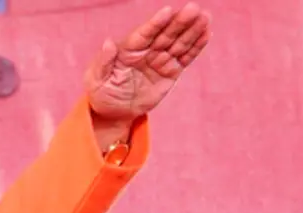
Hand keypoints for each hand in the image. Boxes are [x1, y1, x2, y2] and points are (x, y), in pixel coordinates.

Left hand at [85, 3, 211, 122]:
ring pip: (179, 43)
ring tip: (205, 18)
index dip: (156, 23)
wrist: (114, 113)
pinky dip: (196, 47)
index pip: (144, 33)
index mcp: (128, 49)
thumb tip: (108, 43)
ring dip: (192, 31)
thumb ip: (103, 61)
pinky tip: (207, 34)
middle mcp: (146, 51)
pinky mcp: (171, 71)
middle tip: (194, 8)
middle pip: (165, 34)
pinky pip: (186, 58)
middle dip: (179, 22)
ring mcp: (160, 60)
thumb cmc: (100, 93)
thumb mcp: (95, 80)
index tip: (168, 11)